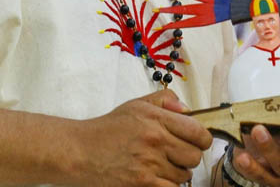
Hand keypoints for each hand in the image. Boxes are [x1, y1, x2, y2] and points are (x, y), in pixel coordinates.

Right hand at [75, 89, 212, 186]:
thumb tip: (187, 110)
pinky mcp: (142, 184)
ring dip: (176, 174)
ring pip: (184, 175)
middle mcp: (155, 140)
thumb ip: (164, 101)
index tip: (195, 142)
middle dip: (188, 158)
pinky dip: (168, 186)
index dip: (201, 140)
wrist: (78, 152)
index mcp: (156, 118)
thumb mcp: (135, 106)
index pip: (198, 132)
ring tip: (159, 168)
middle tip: (174, 156)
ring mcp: (149, 164)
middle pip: (195, 156)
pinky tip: (157, 180)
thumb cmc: (106, 130)